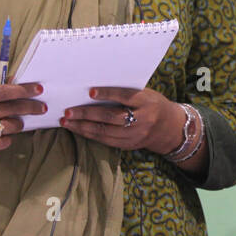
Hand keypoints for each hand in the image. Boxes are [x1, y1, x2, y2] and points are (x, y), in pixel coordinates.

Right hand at [0, 82, 46, 159]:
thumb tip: (19, 80)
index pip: (3, 91)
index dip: (23, 90)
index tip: (39, 89)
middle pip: (9, 109)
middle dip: (30, 108)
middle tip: (42, 108)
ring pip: (9, 126)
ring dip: (17, 125)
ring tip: (17, 123)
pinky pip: (3, 142)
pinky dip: (7, 139)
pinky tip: (3, 136)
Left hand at [60, 87, 182, 152]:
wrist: (169, 127)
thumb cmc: (152, 104)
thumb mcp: (145, 94)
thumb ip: (126, 92)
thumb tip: (95, 90)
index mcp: (147, 102)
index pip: (125, 97)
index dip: (107, 94)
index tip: (90, 91)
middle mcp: (142, 120)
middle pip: (111, 118)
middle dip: (87, 114)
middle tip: (68, 111)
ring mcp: (135, 135)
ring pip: (105, 132)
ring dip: (83, 127)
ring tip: (67, 122)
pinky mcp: (129, 145)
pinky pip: (106, 141)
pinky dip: (90, 135)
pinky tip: (78, 129)